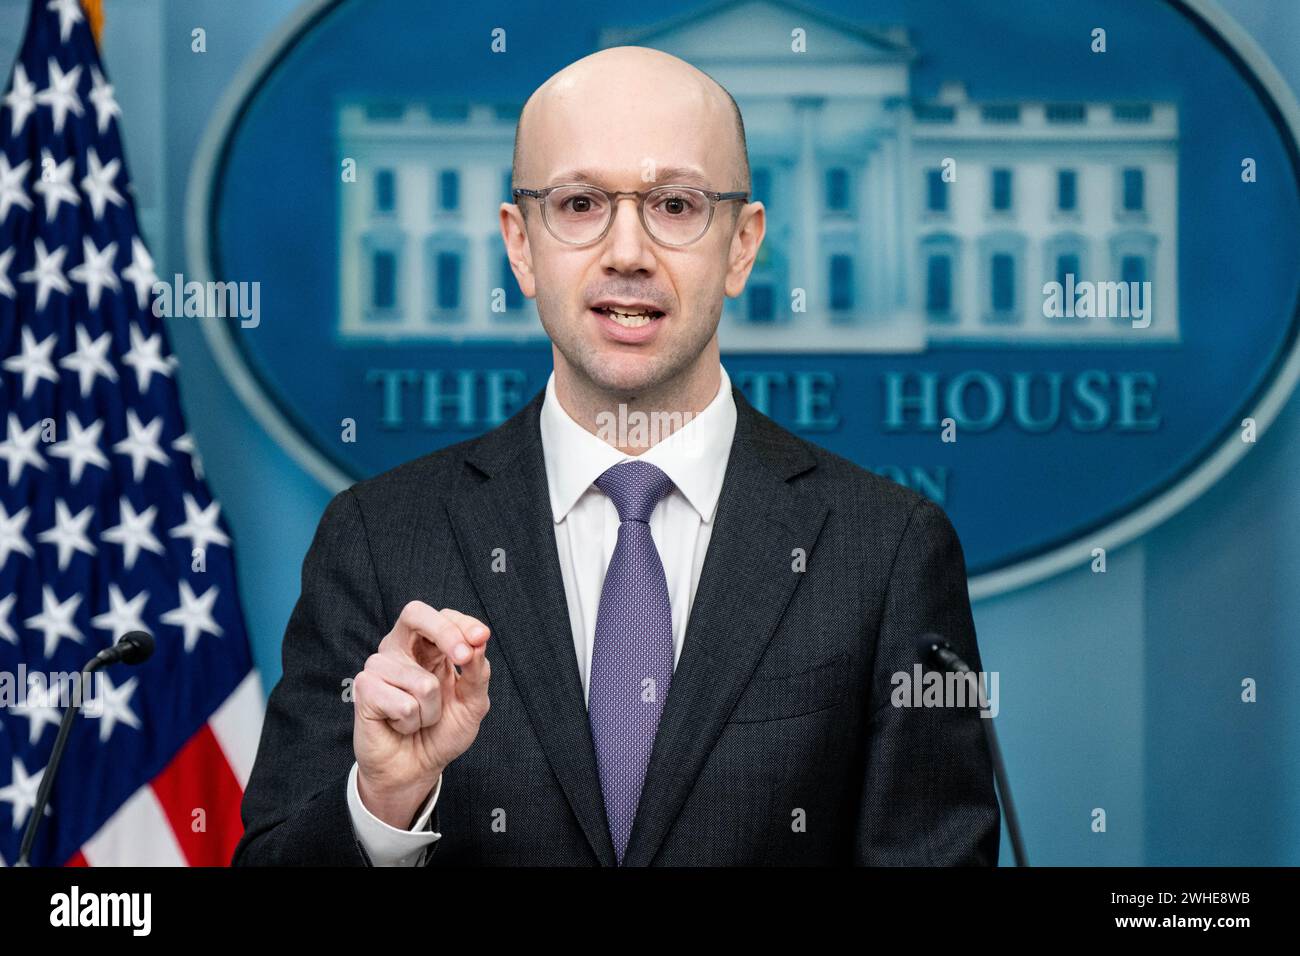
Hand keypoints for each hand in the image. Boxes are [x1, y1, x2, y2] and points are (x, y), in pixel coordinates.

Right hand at [352, 601, 490, 827]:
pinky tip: (399, 725)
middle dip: (445, 633)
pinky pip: (403, 704)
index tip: (481, 638)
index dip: (462, 623)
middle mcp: (401, 649)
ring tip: (418, 718)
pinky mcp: (364, 689)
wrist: (416, 769)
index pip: (442, 616)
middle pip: (415, 613)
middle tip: (462, 657)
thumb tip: (479, 643)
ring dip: (431, 711)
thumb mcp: (472, 703)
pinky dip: (411, 722)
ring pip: (422, 681)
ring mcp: (379, 666)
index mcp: (428, 645)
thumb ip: (477, 673)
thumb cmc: (441, 732)